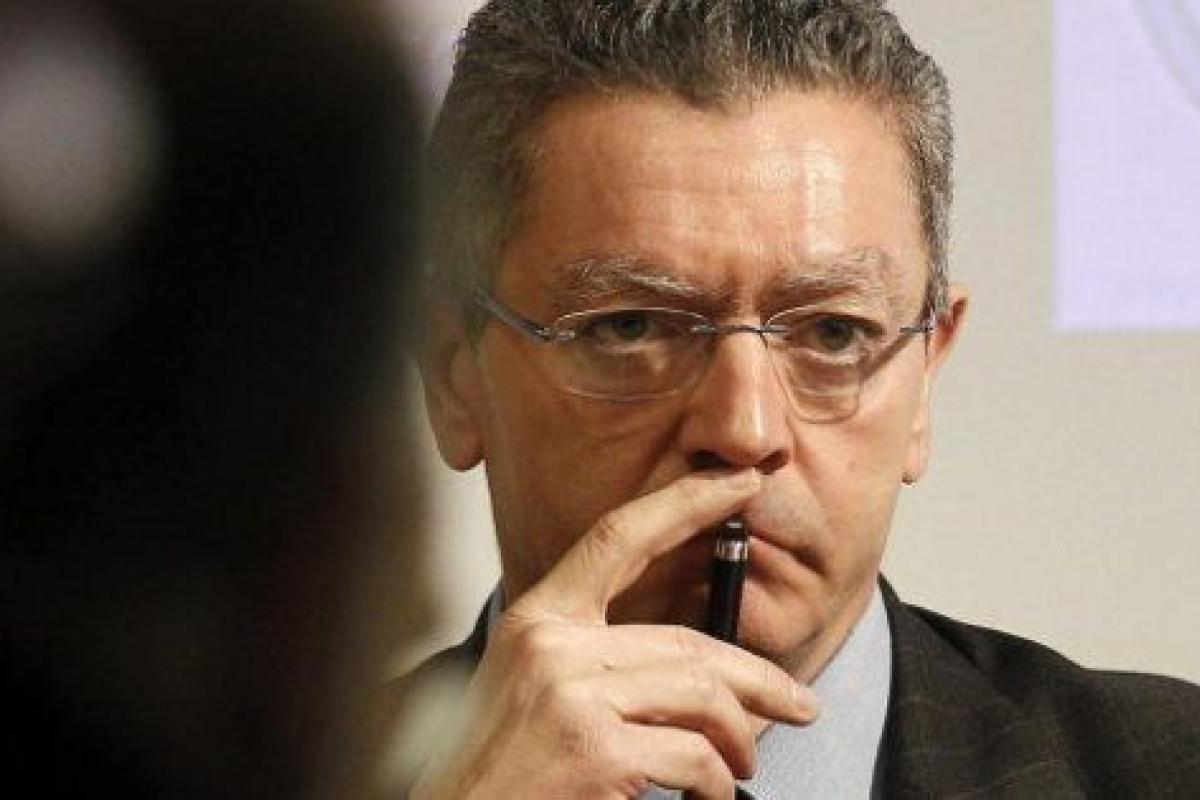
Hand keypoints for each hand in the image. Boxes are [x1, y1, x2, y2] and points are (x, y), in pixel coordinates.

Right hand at [409, 470, 819, 798]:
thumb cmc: (491, 768)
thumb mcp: (526, 688)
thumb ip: (589, 657)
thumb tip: (684, 667)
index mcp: (535, 620)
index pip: (618, 538)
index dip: (684, 502)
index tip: (736, 485)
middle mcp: (553, 646)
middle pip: (686, 639)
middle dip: (757, 677)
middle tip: (797, 701)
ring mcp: (573, 696)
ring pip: (701, 695)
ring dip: (740, 736)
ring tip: (744, 763)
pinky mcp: (595, 751)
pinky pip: (692, 756)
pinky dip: (714, 782)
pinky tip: (708, 794)